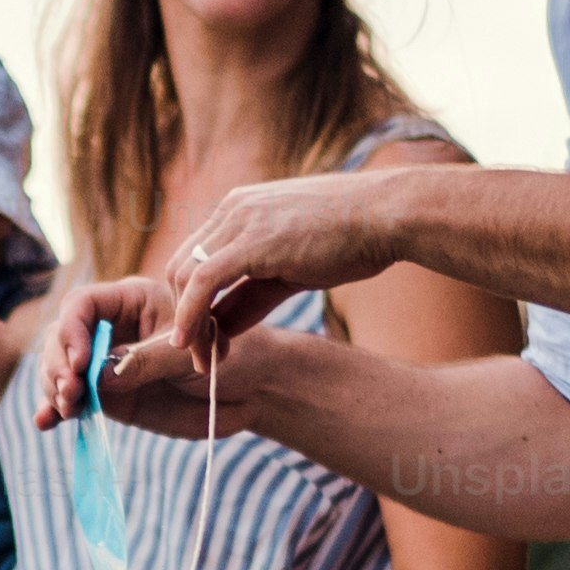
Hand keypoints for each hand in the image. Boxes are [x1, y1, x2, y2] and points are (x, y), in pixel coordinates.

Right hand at [23, 272, 248, 431]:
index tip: (81, 362)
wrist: (253, 391)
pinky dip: (56, 411)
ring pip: (60, 369)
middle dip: (58, 363)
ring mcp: (106, 364)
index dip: (72, 330)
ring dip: (53, 388)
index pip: (83, 305)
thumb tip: (97, 375)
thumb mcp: (188, 355)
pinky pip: (74, 401)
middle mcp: (111, 330)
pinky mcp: (110, 397)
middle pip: (61, 338)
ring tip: (65, 409)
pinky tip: (45, 422)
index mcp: (131, 301)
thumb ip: (144, 363)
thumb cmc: (233, 356)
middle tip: (71, 392)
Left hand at [155, 170, 404, 359]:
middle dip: (184, 316)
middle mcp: (232, 210)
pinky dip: (190, 315)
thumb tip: (222, 325)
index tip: (206, 341)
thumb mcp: (292, 269)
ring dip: (188, 323)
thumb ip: (253, 293)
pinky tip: (191, 343)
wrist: (388, 215)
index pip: (195, 259)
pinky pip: (202, 282)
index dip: (192, 303)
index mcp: (240, 210)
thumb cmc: (352, 239)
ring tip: (201, 359)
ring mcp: (239, 220)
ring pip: (185, 275)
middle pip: (181, 267)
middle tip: (198, 357)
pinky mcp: (251, 241)